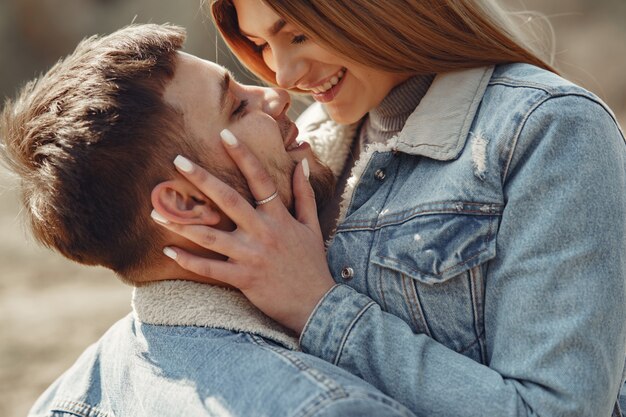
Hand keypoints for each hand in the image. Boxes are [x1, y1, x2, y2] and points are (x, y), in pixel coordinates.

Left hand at [153, 130, 335, 332]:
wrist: (316, 304)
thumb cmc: (312, 263)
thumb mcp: (312, 226)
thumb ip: (305, 194)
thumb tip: (301, 163)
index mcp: (280, 217)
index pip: (261, 179)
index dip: (243, 155)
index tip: (225, 135)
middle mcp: (263, 232)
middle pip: (228, 200)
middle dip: (202, 179)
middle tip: (177, 160)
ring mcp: (251, 256)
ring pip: (211, 236)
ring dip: (182, 223)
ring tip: (156, 212)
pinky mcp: (243, 279)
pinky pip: (211, 269)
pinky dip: (189, 261)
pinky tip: (168, 252)